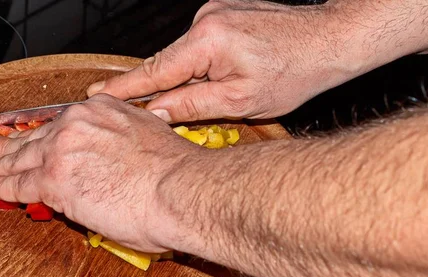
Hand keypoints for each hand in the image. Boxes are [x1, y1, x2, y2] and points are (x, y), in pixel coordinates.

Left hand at [0, 94, 201, 252]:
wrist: (180, 190)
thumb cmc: (175, 173)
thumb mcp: (147, 141)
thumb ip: (121, 146)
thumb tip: (115, 164)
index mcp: (103, 111)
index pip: (62, 123)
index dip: (41, 133)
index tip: (29, 136)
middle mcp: (79, 123)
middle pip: (36, 136)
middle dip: (10, 144)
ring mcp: (63, 150)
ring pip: (22, 158)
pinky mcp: (54, 180)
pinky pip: (19, 183)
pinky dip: (0, 185)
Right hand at [87, 0, 427, 122]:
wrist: (332, 40)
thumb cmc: (296, 69)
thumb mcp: (240, 101)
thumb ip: (192, 105)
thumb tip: (155, 112)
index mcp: (207, 42)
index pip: (153, 71)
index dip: (123, 88)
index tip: (96, 94)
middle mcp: (206, 21)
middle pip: (167, 63)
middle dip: (159, 89)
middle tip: (150, 112)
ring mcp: (215, 14)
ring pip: (185, 56)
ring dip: (188, 79)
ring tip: (215, 95)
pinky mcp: (225, 14)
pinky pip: (200, 46)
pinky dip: (202, 65)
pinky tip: (223, 77)